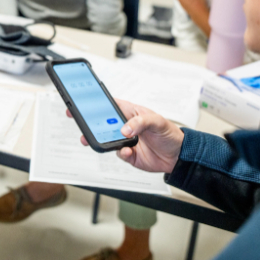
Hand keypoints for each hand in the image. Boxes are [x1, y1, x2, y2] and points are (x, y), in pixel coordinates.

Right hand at [67, 98, 182, 173]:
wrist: (179, 156)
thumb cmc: (169, 133)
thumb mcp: (157, 121)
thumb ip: (140, 122)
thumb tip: (124, 128)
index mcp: (130, 113)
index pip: (109, 105)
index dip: (94, 103)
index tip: (81, 103)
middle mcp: (125, 126)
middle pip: (102, 123)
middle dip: (89, 123)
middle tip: (80, 124)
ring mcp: (125, 141)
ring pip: (106, 139)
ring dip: (98, 140)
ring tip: (93, 140)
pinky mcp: (128, 155)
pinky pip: (118, 153)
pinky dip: (120, 153)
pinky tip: (126, 151)